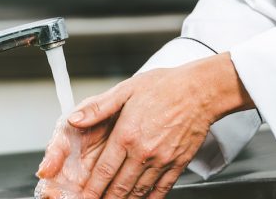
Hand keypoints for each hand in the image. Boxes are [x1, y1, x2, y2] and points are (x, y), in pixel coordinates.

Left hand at [40, 53, 253, 198]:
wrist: (200, 91)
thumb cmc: (165, 87)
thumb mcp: (125, 90)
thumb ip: (98, 108)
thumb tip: (75, 119)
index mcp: (127, 135)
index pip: (104, 170)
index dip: (93, 188)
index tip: (85, 196)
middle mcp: (143, 151)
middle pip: (120, 186)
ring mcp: (162, 160)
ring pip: (140, 191)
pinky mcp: (178, 164)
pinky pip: (162, 188)